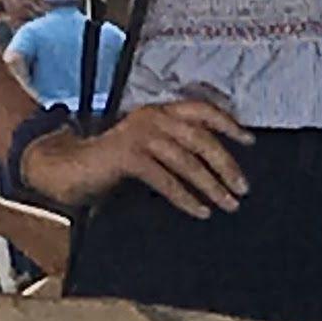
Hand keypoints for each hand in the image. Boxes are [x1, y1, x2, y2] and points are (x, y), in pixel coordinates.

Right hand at [26, 90, 245, 222]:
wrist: (71, 167)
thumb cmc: (115, 162)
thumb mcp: (149, 147)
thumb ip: (176, 147)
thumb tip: (218, 167)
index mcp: (160, 111)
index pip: (202, 110)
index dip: (228, 123)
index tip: (249, 141)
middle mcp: (153, 117)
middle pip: (201, 138)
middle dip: (226, 164)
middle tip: (242, 188)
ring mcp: (140, 135)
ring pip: (187, 161)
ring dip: (211, 186)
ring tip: (227, 204)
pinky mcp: (128, 156)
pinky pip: (166, 179)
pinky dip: (186, 197)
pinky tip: (200, 210)